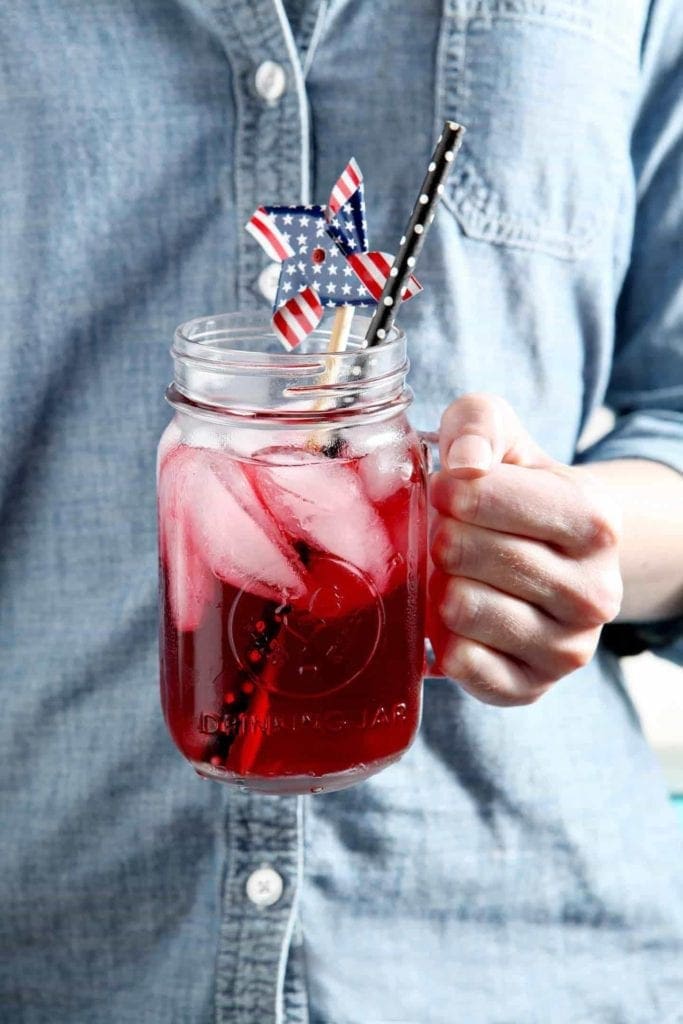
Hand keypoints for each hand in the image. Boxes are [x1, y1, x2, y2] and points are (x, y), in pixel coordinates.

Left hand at [428, 394, 622, 705]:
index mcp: (595, 522)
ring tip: (453, 571)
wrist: (546, 555)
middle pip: (466, 552)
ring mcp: (567, 648)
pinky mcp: (530, 688)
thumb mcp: (502, 435)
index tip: (444, 488)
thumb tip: (463, 464)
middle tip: (446, 532)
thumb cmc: (513, 489)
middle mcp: (595, 592)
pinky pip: (460, 662)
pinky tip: (456, 615)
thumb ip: (478, 426)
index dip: (451, 489)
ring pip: (460, 607)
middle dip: (440, 535)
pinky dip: (441, 635)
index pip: (494, 498)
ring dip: (436, 584)